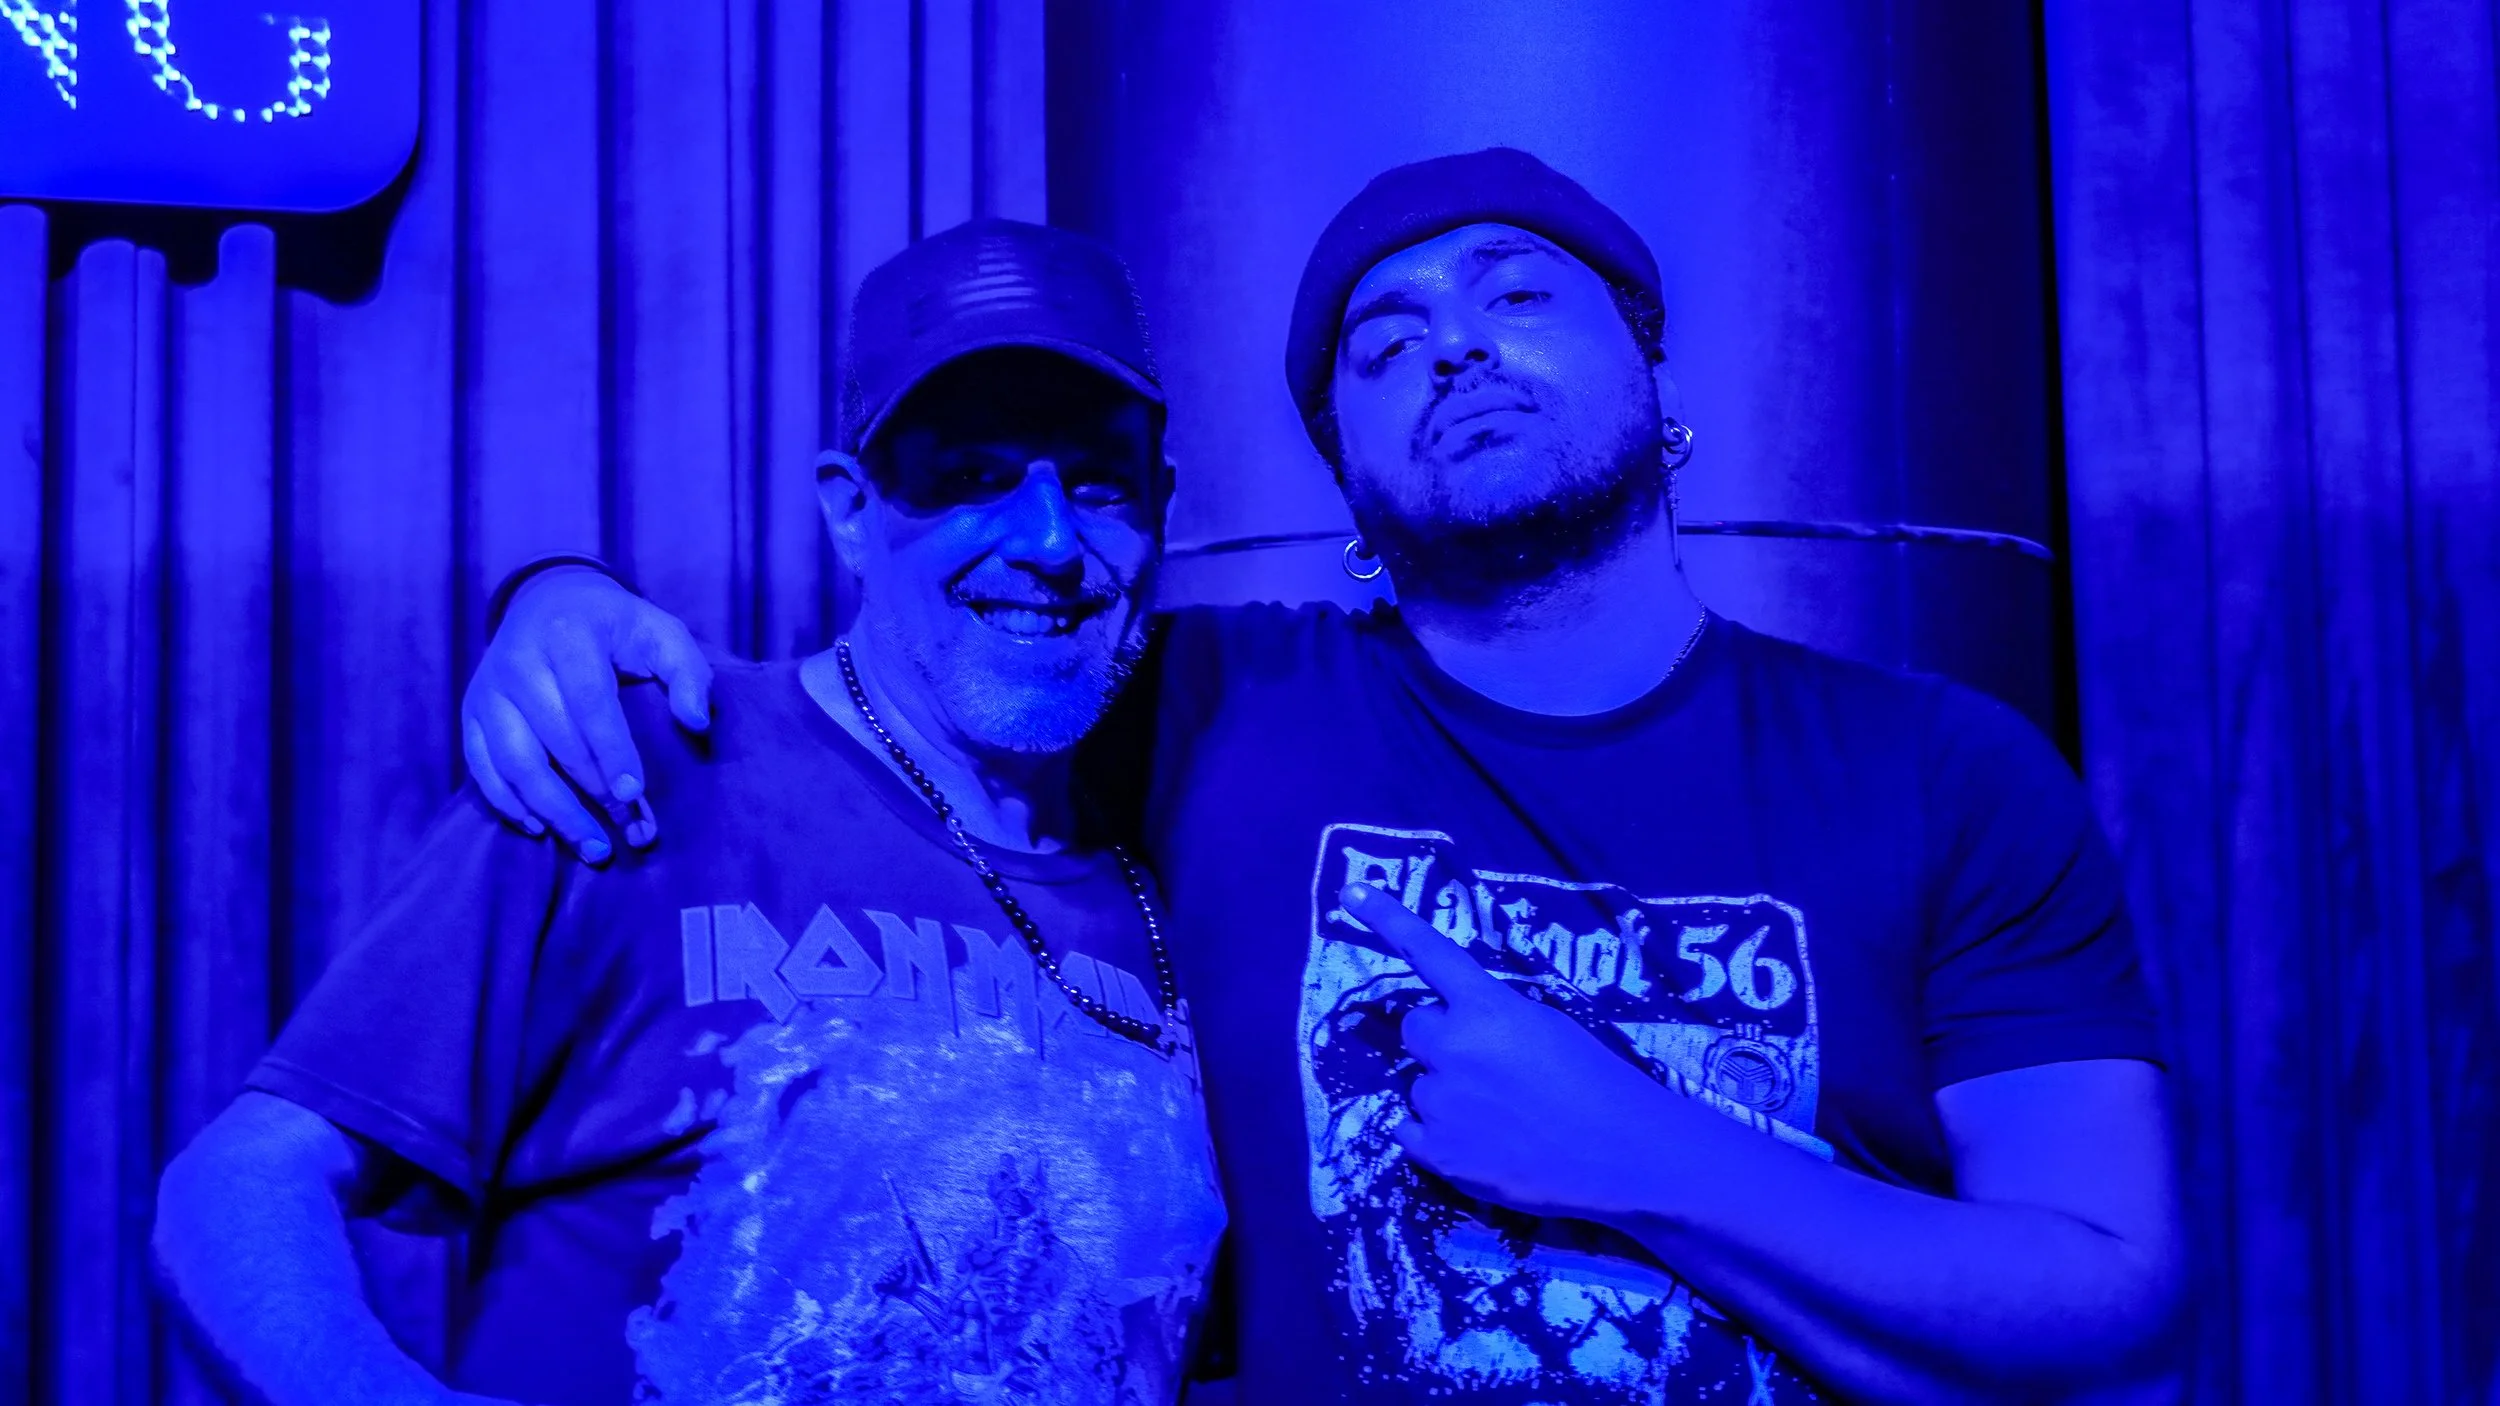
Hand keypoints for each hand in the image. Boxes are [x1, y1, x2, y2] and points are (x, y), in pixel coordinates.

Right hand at [460, 565, 711, 860]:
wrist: (549, 602)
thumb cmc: (616, 627)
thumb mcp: (660, 632)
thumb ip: (688, 672)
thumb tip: (697, 723)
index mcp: (567, 635)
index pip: (588, 701)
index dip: (612, 750)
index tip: (635, 794)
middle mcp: (517, 661)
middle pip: (553, 740)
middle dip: (594, 792)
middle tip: (632, 832)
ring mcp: (488, 690)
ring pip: (514, 762)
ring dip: (554, 812)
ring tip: (594, 848)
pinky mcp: (472, 714)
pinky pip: (482, 768)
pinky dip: (508, 804)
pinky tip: (541, 829)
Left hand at [1344, 881, 1693, 1223]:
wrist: (1623, 1156)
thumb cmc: (1600, 1083)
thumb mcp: (1550, 1028)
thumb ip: (1496, 1020)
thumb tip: (1464, 1032)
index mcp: (1487, 1008)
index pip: (1430, 954)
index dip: (1389, 919)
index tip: (1352, 893)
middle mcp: (1452, 1048)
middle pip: (1416, 1029)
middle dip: (1441, 1040)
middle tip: (1487, 1066)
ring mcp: (1440, 1103)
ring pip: (1419, 1085)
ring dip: (1447, 1093)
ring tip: (1500, 1117)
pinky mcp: (1437, 1154)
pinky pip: (1409, 1131)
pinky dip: (1436, 1136)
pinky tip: (1478, 1144)